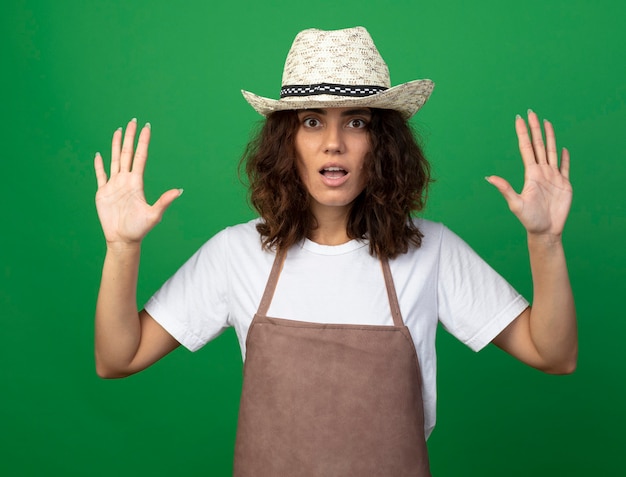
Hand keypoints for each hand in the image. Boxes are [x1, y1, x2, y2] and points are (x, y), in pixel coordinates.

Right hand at [94, 119, 181, 246]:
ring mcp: (114, 185)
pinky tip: (98, 154)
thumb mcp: (153, 214)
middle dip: (130, 137)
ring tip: (118, 131)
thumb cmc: (139, 229)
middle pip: (127, 153)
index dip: (143, 142)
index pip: (140, 157)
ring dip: (115, 145)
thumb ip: (164, 201)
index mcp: (137, 183)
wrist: (123, 239)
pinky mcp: (103, 193)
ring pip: (114, 160)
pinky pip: (100, 175)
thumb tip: (179, 190)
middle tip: (132, 121)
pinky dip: (98, 165)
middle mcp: (126, 180)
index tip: (147, 127)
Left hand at [486, 110, 571, 238]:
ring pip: (552, 152)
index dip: (523, 133)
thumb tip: (489, 177)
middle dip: (535, 129)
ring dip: (550, 137)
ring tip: (547, 123)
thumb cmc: (529, 220)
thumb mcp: (515, 203)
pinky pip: (565, 168)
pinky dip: (565, 158)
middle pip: (539, 145)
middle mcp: (541, 172)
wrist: (545, 231)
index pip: (526, 148)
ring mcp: (553, 177)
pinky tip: (563, 148)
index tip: (519, 119)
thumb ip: (505, 189)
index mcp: (530, 174)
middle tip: (532, 112)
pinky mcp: (564, 184)